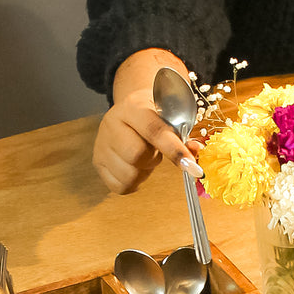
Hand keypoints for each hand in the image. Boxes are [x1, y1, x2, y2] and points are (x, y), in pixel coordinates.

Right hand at [92, 49, 203, 194]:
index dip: (175, 151)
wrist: (129, 112)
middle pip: (136, 155)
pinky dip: (134, 182)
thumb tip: (195, 153)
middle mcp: (112, 123)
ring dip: (143, 172)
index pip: (154, 131)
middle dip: (152, 159)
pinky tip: (135, 168)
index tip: (193, 169)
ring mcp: (101, 144)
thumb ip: (183, 135)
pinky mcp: (97, 163)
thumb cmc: (154, 116)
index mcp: (133, 106)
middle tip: (154, 152)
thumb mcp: (169, 116)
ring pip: (128, 175)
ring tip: (144, 158)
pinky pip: (120, 187)